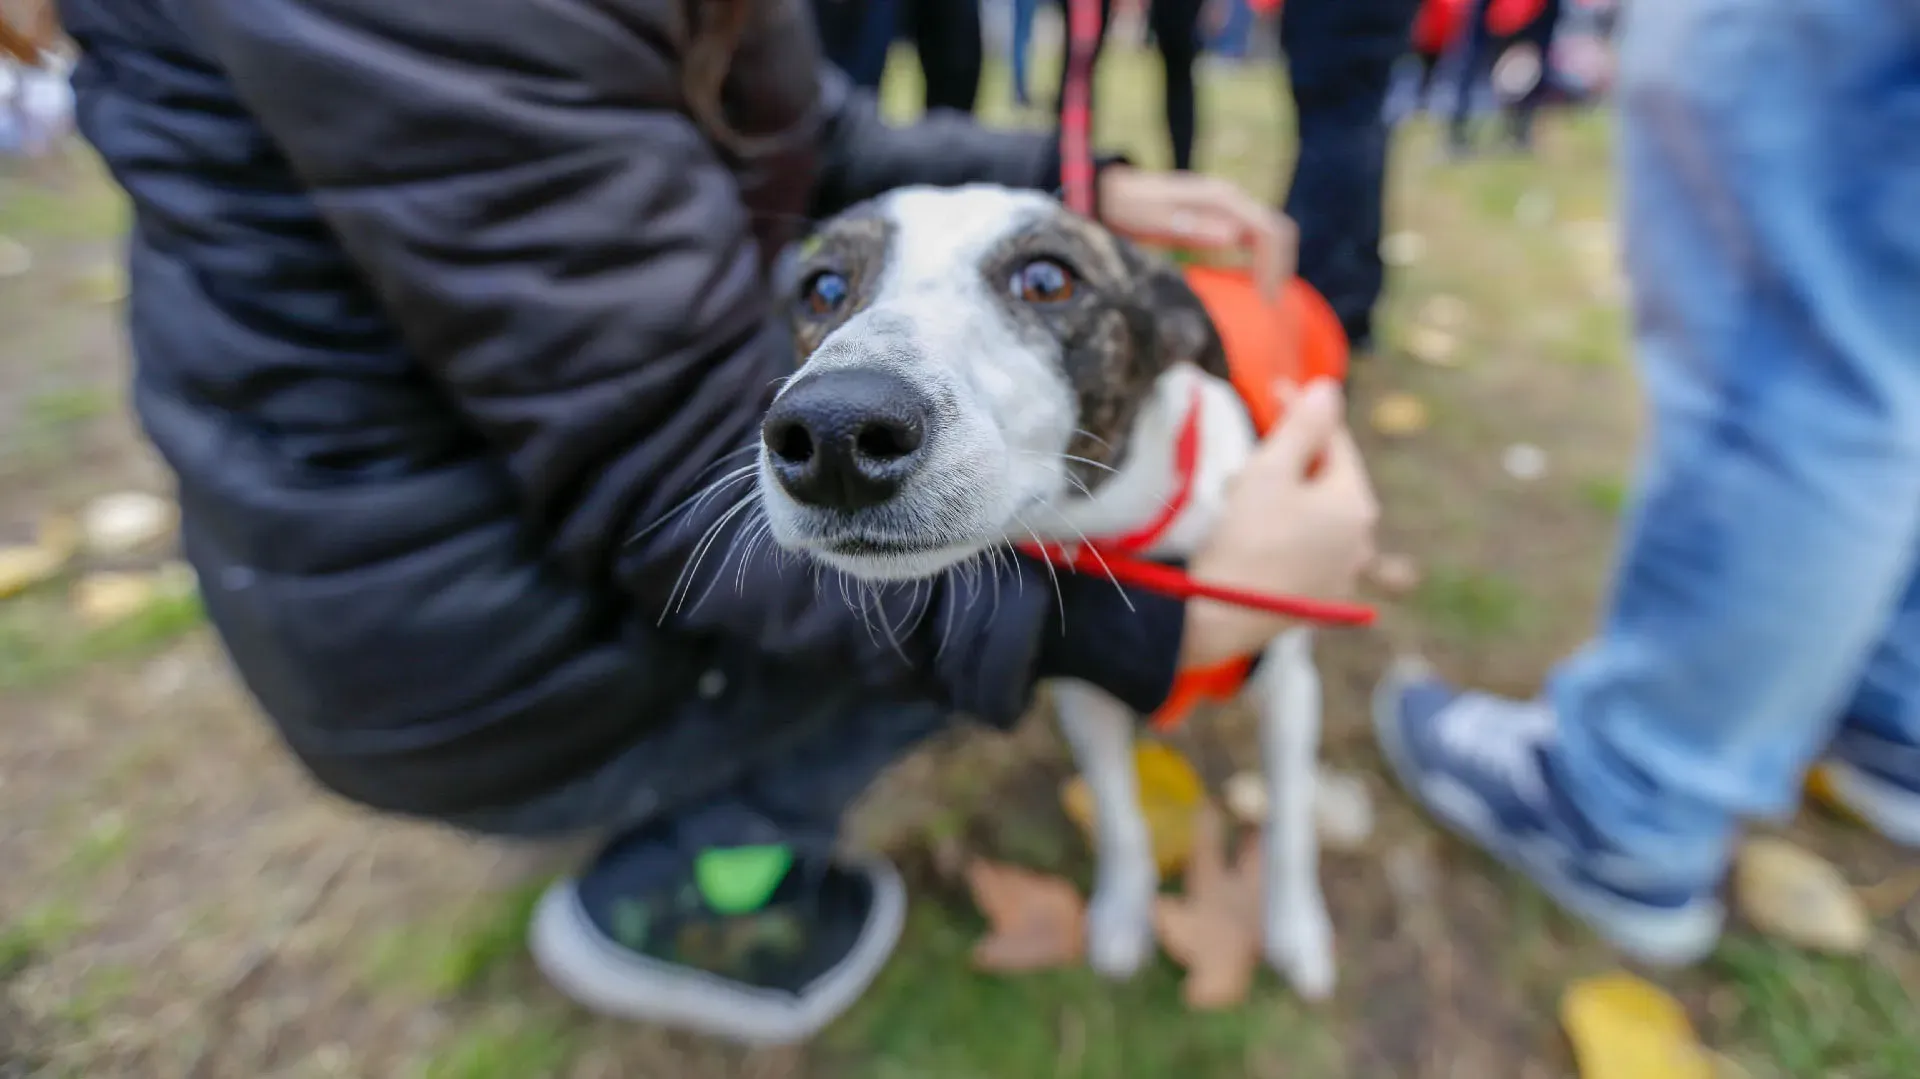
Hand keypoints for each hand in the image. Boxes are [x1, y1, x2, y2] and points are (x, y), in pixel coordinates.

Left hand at [1096, 166, 1297, 299]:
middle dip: (1279, 266)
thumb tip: (1233, 236)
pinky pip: (1254, 235)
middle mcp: (1230, 197)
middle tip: (1269, 303)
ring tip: (1265, 297)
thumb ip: (1190, 227)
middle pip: (1277, 230)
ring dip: (1274, 263)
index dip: (1275, 265)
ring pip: (1269, 232)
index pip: (1269, 230)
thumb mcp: (1153, 221)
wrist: (1114, 193)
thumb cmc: (1129, 209)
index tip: (1266, 299)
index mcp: (1221, 199)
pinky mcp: (1221, 214)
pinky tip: (1252, 281)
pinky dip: (1261, 258)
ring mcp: (1227, 204)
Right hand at [1179, 379, 1377, 667]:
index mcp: (1357, 504)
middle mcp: (1362, 541)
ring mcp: (1343, 575)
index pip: (1334, 441)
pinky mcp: (1318, 601)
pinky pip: (1306, 549)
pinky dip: (1284, 532)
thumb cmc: (1244, 536)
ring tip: (1242, 494)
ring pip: (1315, 516)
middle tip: (1248, 452)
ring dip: (1285, 496)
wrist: (1219, 616)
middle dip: (1290, 458)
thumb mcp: (1270, 470)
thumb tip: (1331, 388)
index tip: (1272, 388)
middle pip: (1326, 480)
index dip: (1302, 410)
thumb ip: (1304, 424)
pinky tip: (1253, 533)